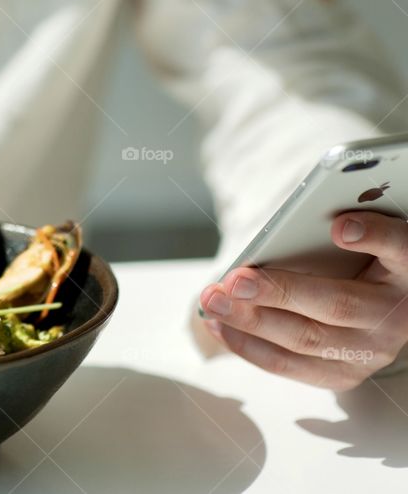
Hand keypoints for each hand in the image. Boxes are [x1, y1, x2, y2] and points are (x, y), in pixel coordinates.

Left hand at [199, 211, 407, 390]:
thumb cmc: (363, 260)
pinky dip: (247, 345)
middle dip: (276, 292)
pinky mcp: (345, 375)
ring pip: (305, 340)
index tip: (339, 227)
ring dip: (250, 322)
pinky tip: (218, 326)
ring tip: (213, 302)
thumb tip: (302, 228)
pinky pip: (289, 366)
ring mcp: (372, 351)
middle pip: (335, 305)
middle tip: (233, 280)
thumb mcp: (362, 239)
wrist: (387, 307)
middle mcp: (396, 315)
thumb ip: (341, 229)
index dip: (373, 237)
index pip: (400, 249)